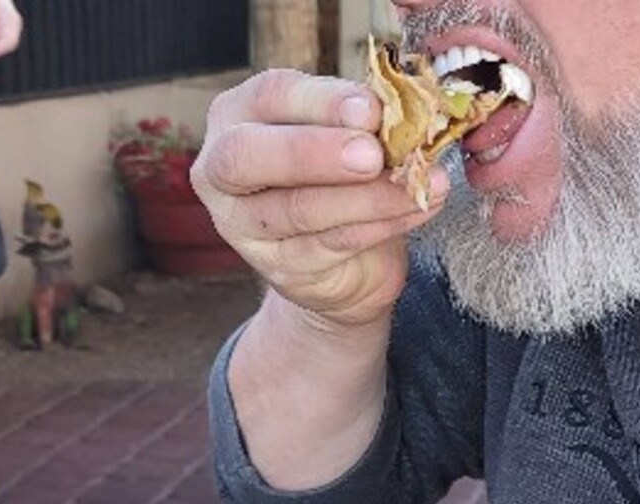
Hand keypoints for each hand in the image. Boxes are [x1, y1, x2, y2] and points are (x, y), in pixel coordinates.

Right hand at [191, 69, 448, 328]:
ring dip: (366, 197)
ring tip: (417, 186)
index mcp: (236, 116)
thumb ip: (358, 122)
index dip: (321, 101)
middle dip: (315, 152)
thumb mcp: (344, 136)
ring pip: (300, 209)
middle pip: (249, 157)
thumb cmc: (338, 179)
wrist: (343, 264)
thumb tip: (396, 110)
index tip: (371, 108)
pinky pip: (332, 244)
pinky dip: (381, 225)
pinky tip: (416, 209)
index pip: (269, 98)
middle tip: (372, 155)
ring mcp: (244, 227)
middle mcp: (222, 171)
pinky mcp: (278, 269)